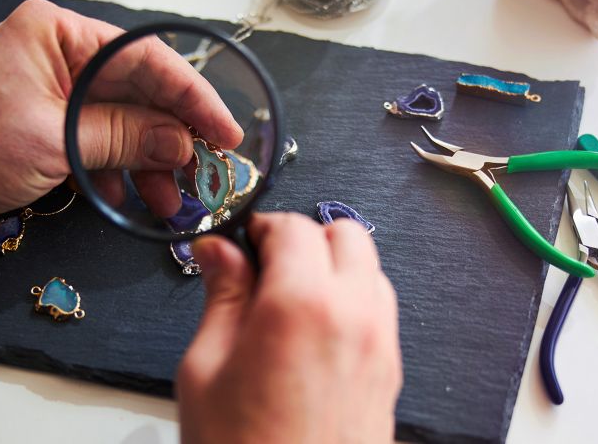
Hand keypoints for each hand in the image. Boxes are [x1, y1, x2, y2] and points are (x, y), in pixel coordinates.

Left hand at [0, 0, 241, 371]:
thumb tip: (182, 141)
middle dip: (170, 136)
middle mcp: (56, 54)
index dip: (192, 96)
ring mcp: (49, 89)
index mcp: (56, 33)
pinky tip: (129, 199)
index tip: (223, 130)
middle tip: (204, 171)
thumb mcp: (55, 141)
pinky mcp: (43, 123)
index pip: (144, 58)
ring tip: (170, 199)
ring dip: (147, 162)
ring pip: (120, 122)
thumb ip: (126, 138)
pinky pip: (95, 141)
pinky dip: (115, 171)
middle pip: (137, 91)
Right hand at [178, 213, 401, 443]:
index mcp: (302, 306)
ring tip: (290, 301)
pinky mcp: (391, 371)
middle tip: (265, 268)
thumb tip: (220, 252)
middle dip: (305, 239)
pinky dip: (353, 300)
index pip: (293, 228)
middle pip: (345, 233)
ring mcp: (380, 343)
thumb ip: (222, 297)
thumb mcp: (206, 369)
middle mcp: (353, 315)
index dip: (262, 227)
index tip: (241, 244)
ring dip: (334, 267)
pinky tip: (314, 332)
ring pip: (370, 267)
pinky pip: (380, 308)